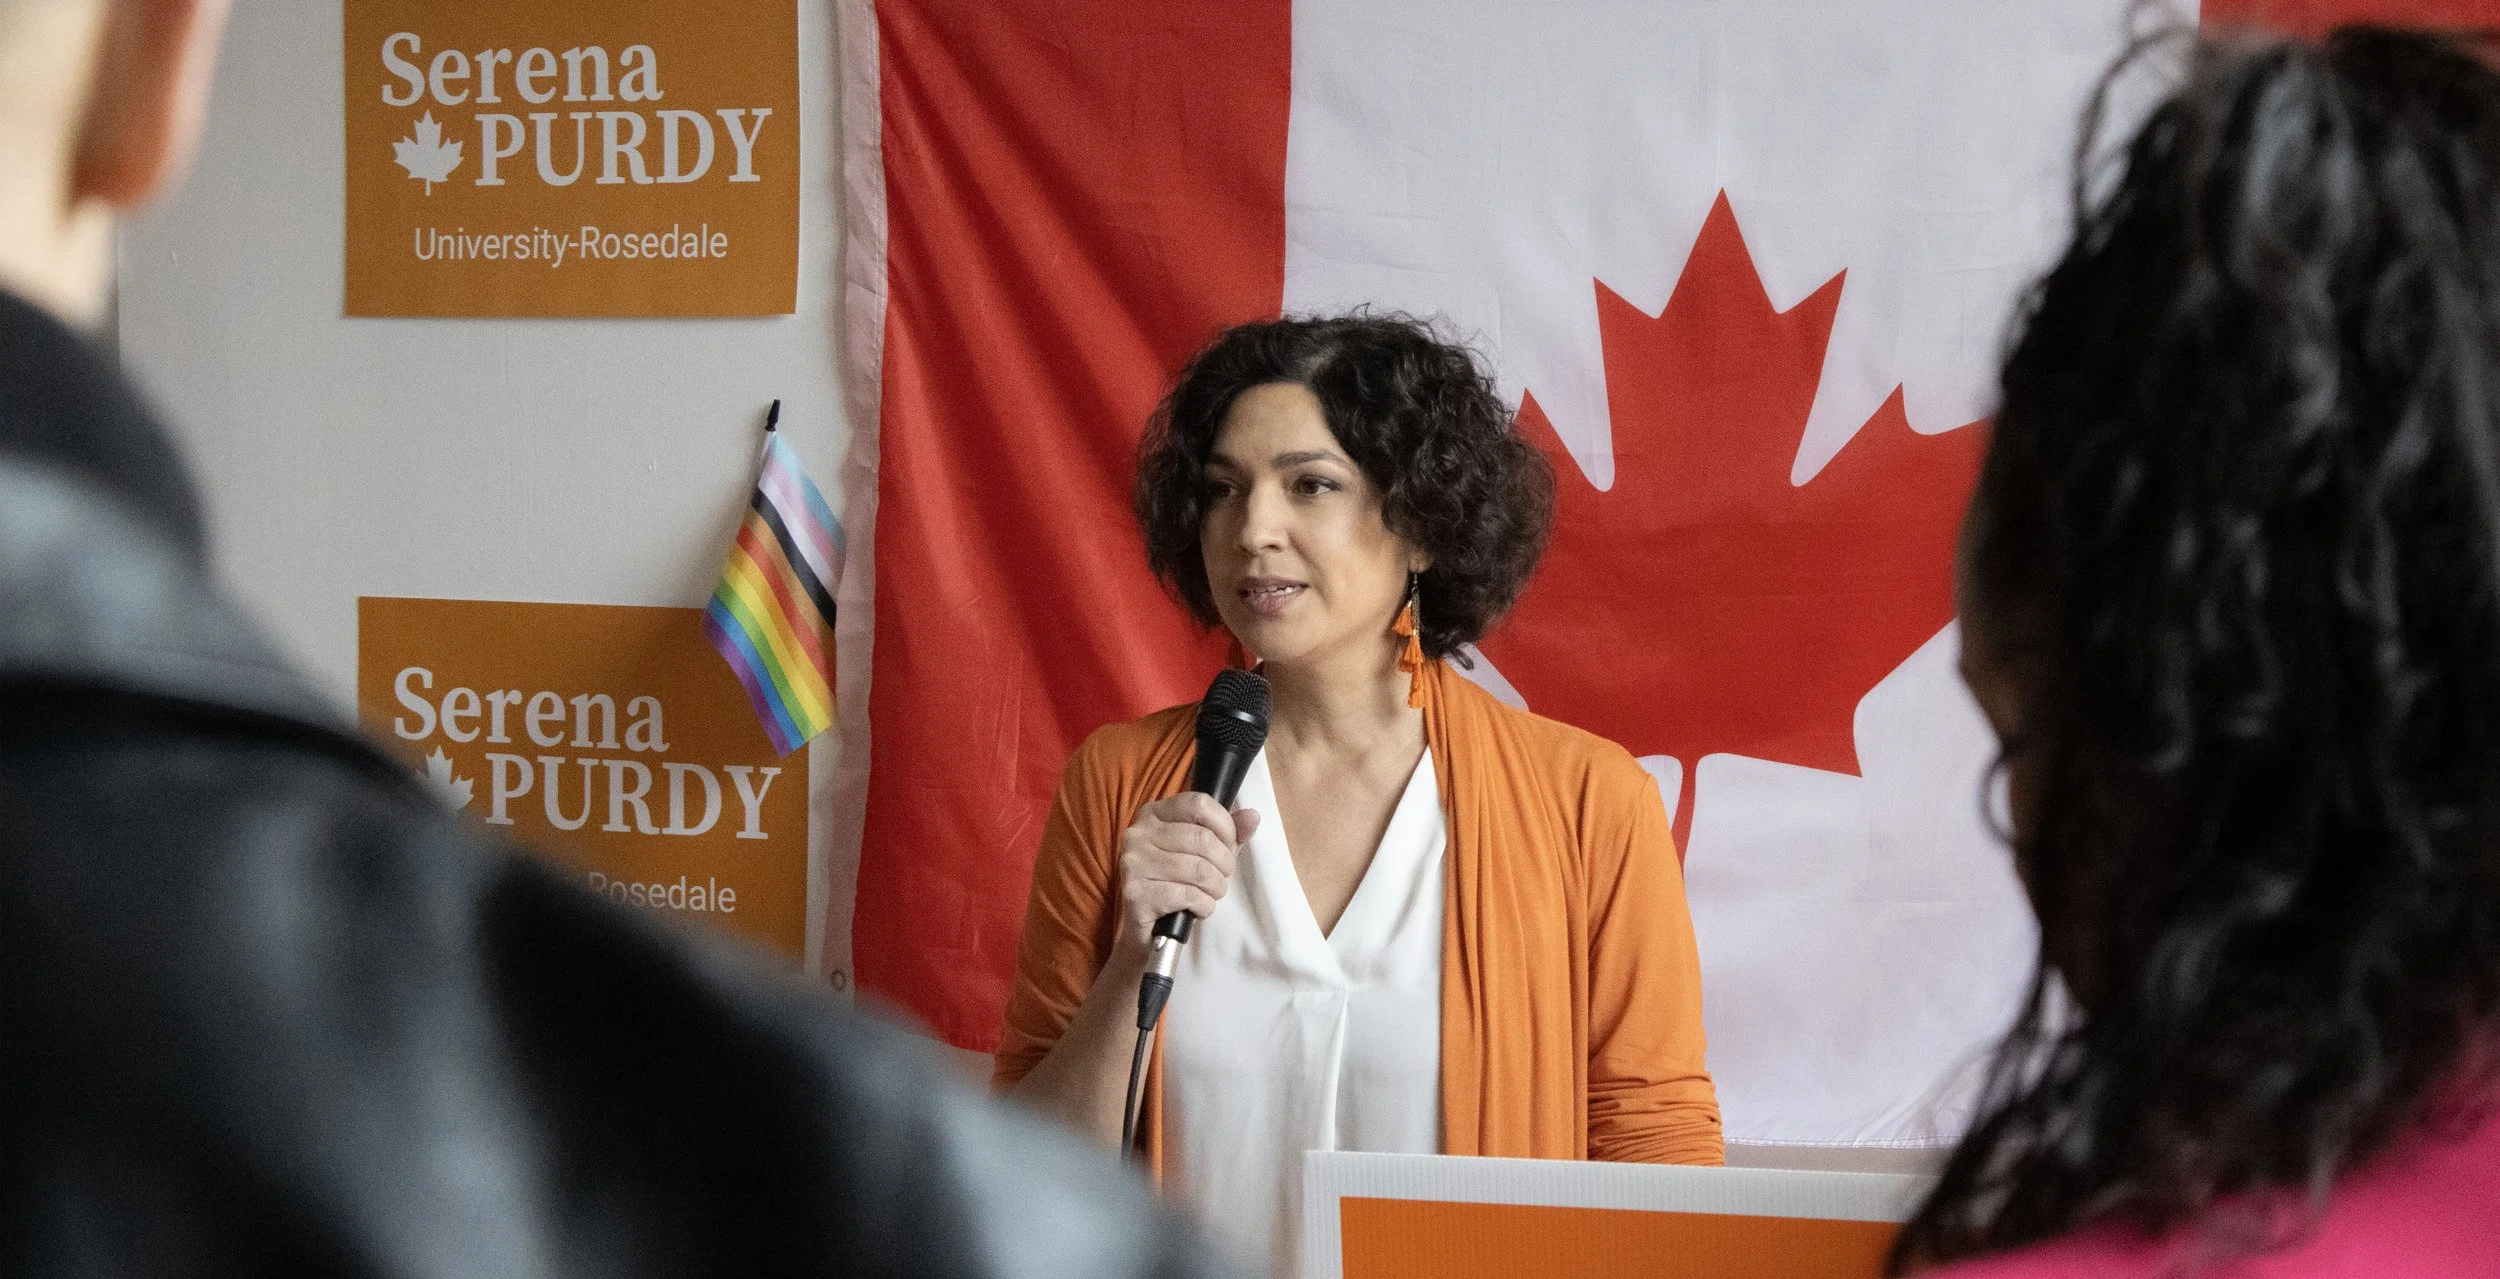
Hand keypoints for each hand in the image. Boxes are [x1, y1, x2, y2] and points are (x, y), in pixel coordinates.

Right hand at [1116, 792, 1259, 951]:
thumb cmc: (1176, 885)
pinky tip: (1198, 909)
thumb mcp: (1204, 854)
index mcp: (1153, 815)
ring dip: (1216, 888)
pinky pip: (1188, 895)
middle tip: (1221, 878)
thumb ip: (1229, 834)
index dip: (1224, 826)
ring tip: (1210, 895)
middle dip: (1224, 864)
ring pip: (1199, 869)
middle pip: (1202, 839)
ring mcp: (1133, 864)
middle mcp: (1138, 834)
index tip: (1228, 846)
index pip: (1198, 804)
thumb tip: (1253, 817)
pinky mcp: (1136, 894)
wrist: (1147, 931)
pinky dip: (1204, 906)